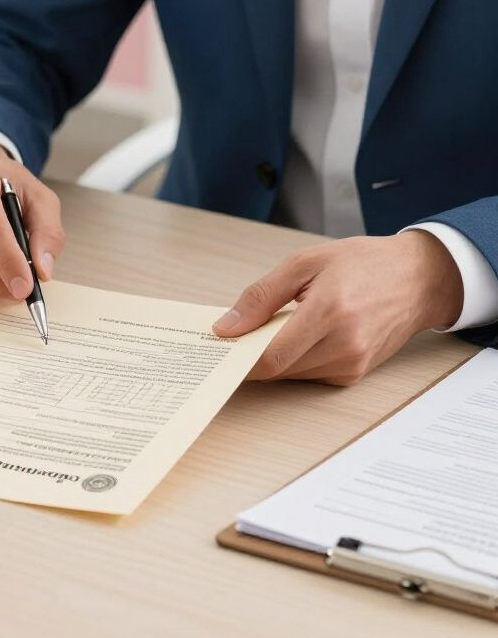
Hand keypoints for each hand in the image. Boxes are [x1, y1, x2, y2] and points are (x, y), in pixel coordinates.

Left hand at [213, 231, 462, 384]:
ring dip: (272, 357)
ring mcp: (352, 364)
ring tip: (267, 327)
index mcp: (330, 312)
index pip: (273, 355)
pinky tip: (293, 335)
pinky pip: (310, 374)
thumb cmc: (364, 263)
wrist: (418, 279)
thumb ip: (262, 296)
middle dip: (251, 354)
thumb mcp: (305, 263)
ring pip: (292, 374)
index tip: (218, 347)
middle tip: (234, 334)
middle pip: (278, 369)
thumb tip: (227, 326)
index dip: (240, 357)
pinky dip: (294, 359)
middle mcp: (345, 345)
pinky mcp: (356, 373)